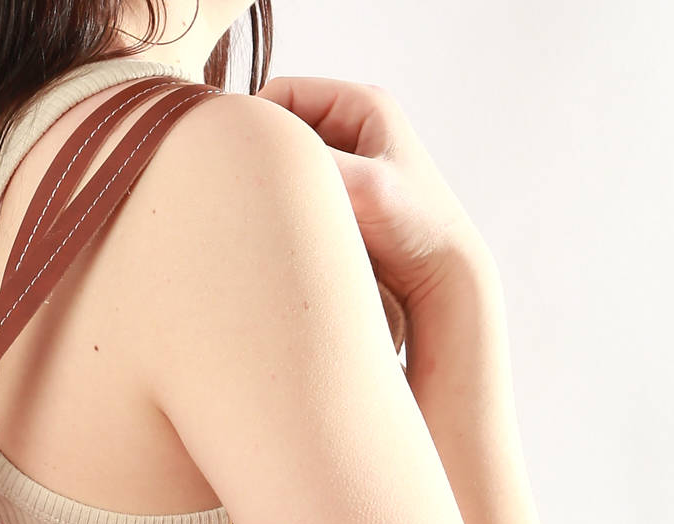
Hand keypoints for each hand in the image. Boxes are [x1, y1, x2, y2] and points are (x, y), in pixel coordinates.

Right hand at [257, 75, 493, 312]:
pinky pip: (300, 189)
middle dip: (264, 154)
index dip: (257, 121)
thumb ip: (316, 165)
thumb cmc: (418, 226)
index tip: (237, 159)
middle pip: (285, 126)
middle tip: (246, 189)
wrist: (442, 274)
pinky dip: (287, 203)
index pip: (285, 93)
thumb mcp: (364, 188)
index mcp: (362, 105)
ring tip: (265, 210)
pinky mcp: (342, 195)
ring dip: (275, 183)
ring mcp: (346, 161)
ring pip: (290, 161)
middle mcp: (353, 126)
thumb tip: (261, 154)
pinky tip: (282, 224)